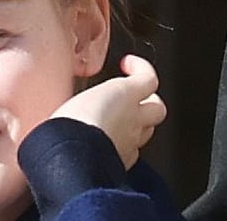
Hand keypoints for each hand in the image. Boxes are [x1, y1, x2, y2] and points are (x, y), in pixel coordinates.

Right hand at [49, 54, 166, 169]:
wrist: (70, 158)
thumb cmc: (69, 124)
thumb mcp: (72, 92)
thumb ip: (81, 89)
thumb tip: (69, 83)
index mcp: (123, 95)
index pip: (148, 79)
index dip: (142, 69)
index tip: (129, 64)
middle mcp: (133, 119)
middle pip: (157, 108)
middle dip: (147, 101)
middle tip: (133, 96)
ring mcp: (130, 142)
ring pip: (146, 131)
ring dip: (136, 123)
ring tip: (120, 119)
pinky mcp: (123, 162)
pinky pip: (131, 151)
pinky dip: (124, 144)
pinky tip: (108, 141)